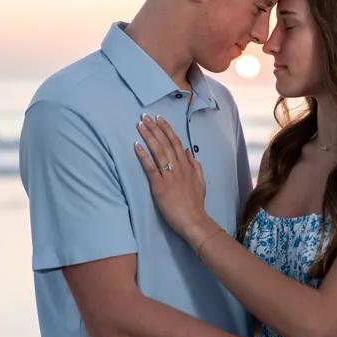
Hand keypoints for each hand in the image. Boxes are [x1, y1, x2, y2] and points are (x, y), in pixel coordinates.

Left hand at [134, 114, 209, 242]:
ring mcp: (169, 176)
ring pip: (158, 152)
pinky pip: (151, 168)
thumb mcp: (200, 181)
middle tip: (145, 116)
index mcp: (187, 166)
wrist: (194, 220)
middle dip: (155, 128)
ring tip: (140, 125)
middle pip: (165, 143)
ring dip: (149, 136)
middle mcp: (178, 168)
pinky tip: (136, 145)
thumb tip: (189, 151)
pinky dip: (143, 155)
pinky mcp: (160, 186)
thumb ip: (195, 165)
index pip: (176, 142)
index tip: (159, 119)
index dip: (167, 129)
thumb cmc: (195, 203)